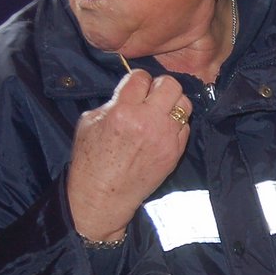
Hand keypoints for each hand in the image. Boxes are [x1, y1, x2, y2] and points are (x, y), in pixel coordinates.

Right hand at [68, 70, 189, 242]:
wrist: (103, 197)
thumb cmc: (90, 161)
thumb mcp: (90, 123)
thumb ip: (112, 103)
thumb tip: (129, 93)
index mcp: (123, 111)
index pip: (141, 77)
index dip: (137, 80)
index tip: (135, 87)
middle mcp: (148, 121)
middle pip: (171, 84)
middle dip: (160, 86)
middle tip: (152, 96)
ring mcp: (166, 138)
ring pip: (184, 103)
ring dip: (172, 104)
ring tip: (160, 113)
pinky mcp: (175, 153)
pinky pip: (185, 127)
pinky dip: (176, 125)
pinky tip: (162, 132)